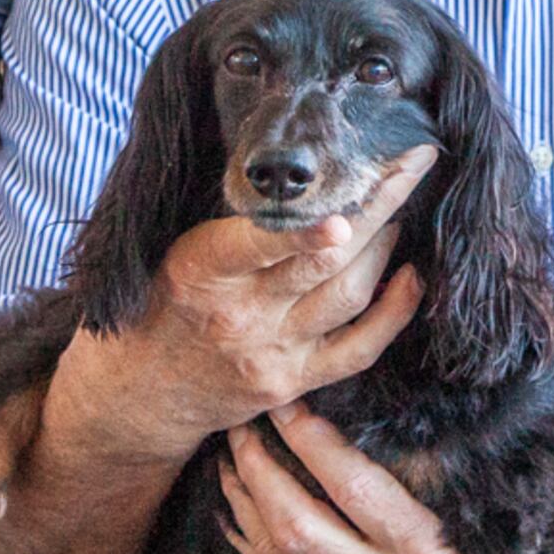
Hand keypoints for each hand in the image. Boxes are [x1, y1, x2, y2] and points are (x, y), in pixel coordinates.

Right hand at [76, 149, 437, 460]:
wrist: (141, 391)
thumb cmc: (161, 302)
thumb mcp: (174, 249)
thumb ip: (234, 222)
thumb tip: (300, 174)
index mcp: (201, 271)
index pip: (257, 246)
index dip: (304, 233)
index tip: (341, 215)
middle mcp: (241, 315)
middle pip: (325, 261)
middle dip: (377, 206)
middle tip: (410, 162)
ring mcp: (273, 352)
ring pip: (349, 295)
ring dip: (385, 245)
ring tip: (398, 205)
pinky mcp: (295, 381)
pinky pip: (359, 349)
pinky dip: (394, 311)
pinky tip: (412, 277)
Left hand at [218, 401, 469, 553]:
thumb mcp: (470, 524)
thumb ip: (431, 478)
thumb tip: (380, 420)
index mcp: (418, 548)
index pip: (353, 486)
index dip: (313, 441)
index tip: (289, 404)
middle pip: (297, 520)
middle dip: (261, 468)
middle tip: (243, 425)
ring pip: (275, 551)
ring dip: (244, 498)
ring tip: (230, 455)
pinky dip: (246, 538)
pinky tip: (233, 508)